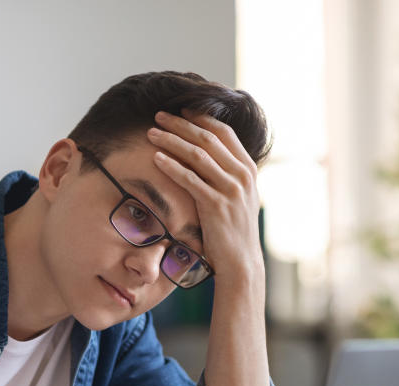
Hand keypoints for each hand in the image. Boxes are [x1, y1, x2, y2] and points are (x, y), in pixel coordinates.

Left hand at [146, 110, 264, 286]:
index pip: (223, 132)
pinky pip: (190, 179)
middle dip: (180, 124)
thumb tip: (207, 156)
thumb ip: (227, 175)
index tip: (179, 111)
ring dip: (171, 140)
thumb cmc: (232, 230)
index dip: (199, 118)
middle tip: (158, 116)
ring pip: (197, 154)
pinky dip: (172, 166)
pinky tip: (156, 158)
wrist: (240, 261)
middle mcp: (242, 175)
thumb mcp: (237, 197)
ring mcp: (231, 189)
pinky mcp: (216, 205)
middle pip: (207, 138)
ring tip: (151, 133)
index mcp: (248, 168)